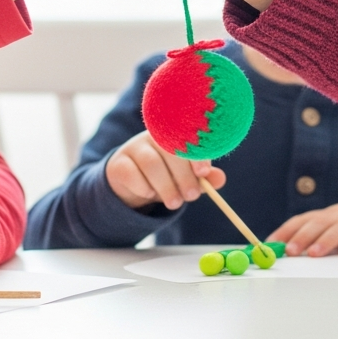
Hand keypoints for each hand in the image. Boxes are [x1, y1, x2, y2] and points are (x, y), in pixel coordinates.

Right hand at [105, 131, 226, 209]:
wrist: (131, 183)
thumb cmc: (165, 175)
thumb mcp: (185, 177)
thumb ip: (202, 177)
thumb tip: (220, 179)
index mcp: (174, 134)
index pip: (186, 138)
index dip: (196, 155)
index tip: (203, 173)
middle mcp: (152, 136)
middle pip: (169, 150)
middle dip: (183, 176)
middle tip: (191, 196)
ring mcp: (133, 148)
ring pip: (151, 163)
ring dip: (165, 186)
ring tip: (175, 203)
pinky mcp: (117, 164)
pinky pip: (131, 173)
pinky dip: (142, 186)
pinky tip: (149, 194)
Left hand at [268, 198, 337, 256]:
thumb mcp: (337, 228)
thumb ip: (316, 238)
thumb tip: (285, 253)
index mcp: (330, 215)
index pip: (304, 219)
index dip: (287, 230)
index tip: (272, 245)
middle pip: (321, 222)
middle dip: (304, 236)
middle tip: (291, 251)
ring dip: (327, 240)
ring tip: (315, 254)